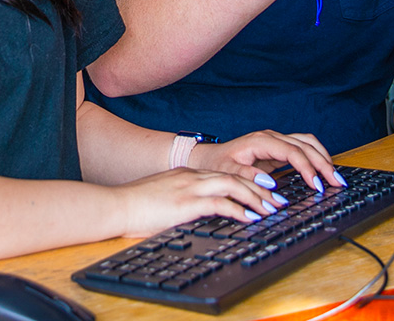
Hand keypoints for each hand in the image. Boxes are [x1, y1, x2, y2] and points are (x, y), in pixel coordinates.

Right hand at [113, 168, 285, 238]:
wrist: (115, 205)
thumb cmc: (135, 206)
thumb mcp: (164, 197)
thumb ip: (183, 200)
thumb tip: (199, 212)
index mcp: (188, 176)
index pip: (226, 175)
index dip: (249, 183)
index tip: (265, 193)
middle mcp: (192, 178)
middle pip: (235, 177)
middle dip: (261, 189)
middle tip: (278, 201)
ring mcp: (190, 189)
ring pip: (233, 186)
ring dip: (256, 198)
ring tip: (271, 210)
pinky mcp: (185, 204)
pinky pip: (219, 204)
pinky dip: (239, 210)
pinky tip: (250, 218)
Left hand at [185, 129, 343, 193]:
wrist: (210, 157)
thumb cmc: (218, 164)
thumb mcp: (228, 173)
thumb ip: (248, 177)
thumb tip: (270, 184)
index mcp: (260, 141)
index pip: (292, 151)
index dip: (307, 168)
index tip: (316, 185)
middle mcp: (271, 137)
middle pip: (305, 145)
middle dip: (323, 163)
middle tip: (336, 183)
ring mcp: (276, 141)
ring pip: (308, 143)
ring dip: (324, 158)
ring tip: (335, 178)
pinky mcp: (279, 149)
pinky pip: (303, 149)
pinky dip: (317, 158)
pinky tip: (324, 171)